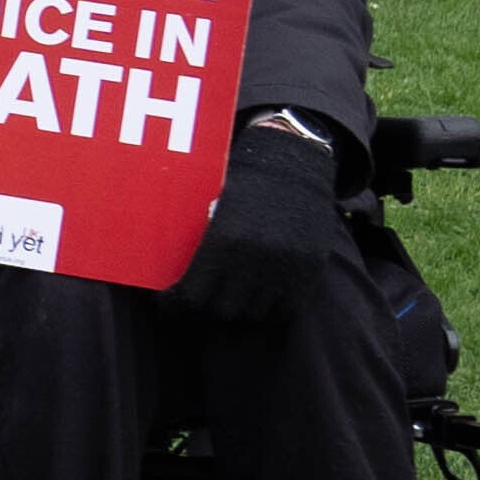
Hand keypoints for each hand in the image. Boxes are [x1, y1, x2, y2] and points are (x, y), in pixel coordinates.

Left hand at [169, 118, 348, 327]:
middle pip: (222, 311)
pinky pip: (285, 310)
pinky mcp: (309, 271)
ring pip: (254, 314)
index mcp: (223, 241)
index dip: (177, 304)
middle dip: (206, 309)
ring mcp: (285, 267)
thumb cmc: (243, 185)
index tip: (170, 303)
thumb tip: (170, 279)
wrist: (294, 165)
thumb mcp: (211, 209)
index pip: (192, 295)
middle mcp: (255, 259)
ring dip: (238, 310)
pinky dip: (269, 310)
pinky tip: (256, 298)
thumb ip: (197, 244)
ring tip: (228, 299)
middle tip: (199, 303)